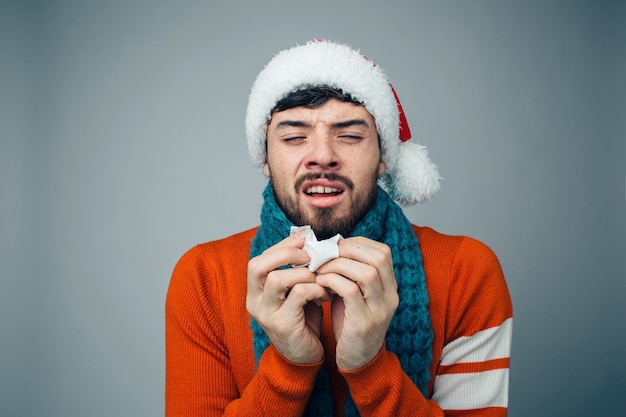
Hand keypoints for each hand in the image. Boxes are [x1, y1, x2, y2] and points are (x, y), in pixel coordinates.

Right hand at [246, 232, 331, 363]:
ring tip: (320, 277)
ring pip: (277, 279)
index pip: (259, 259)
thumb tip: (309, 241)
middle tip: (310, 254)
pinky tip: (325, 293)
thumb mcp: (295, 291)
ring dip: (304, 273)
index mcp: (255, 291)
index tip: (304, 238)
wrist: (305, 357)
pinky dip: (314, 288)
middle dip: (286, 253)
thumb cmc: (303, 319)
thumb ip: (296, 271)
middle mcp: (255, 302)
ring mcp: (266, 314)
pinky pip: (297, 295)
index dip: (281, 245)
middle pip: (258, 265)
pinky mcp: (282, 325)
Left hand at [315, 237, 398, 369]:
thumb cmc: (350, 323)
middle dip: (348, 250)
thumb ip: (350, 273)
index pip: (383, 251)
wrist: (356, 361)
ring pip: (366, 273)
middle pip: (378, 258)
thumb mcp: (355, 294)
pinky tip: (320, 282)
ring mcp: (380, 310)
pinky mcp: (364, 323)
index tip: (336, 246)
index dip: (358, 243)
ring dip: (338, 265)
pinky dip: (333, 281)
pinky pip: (350, 291)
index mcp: (390, 286)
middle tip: (325, 254)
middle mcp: (391, 296)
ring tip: (320, 268)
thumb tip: (331, 246)